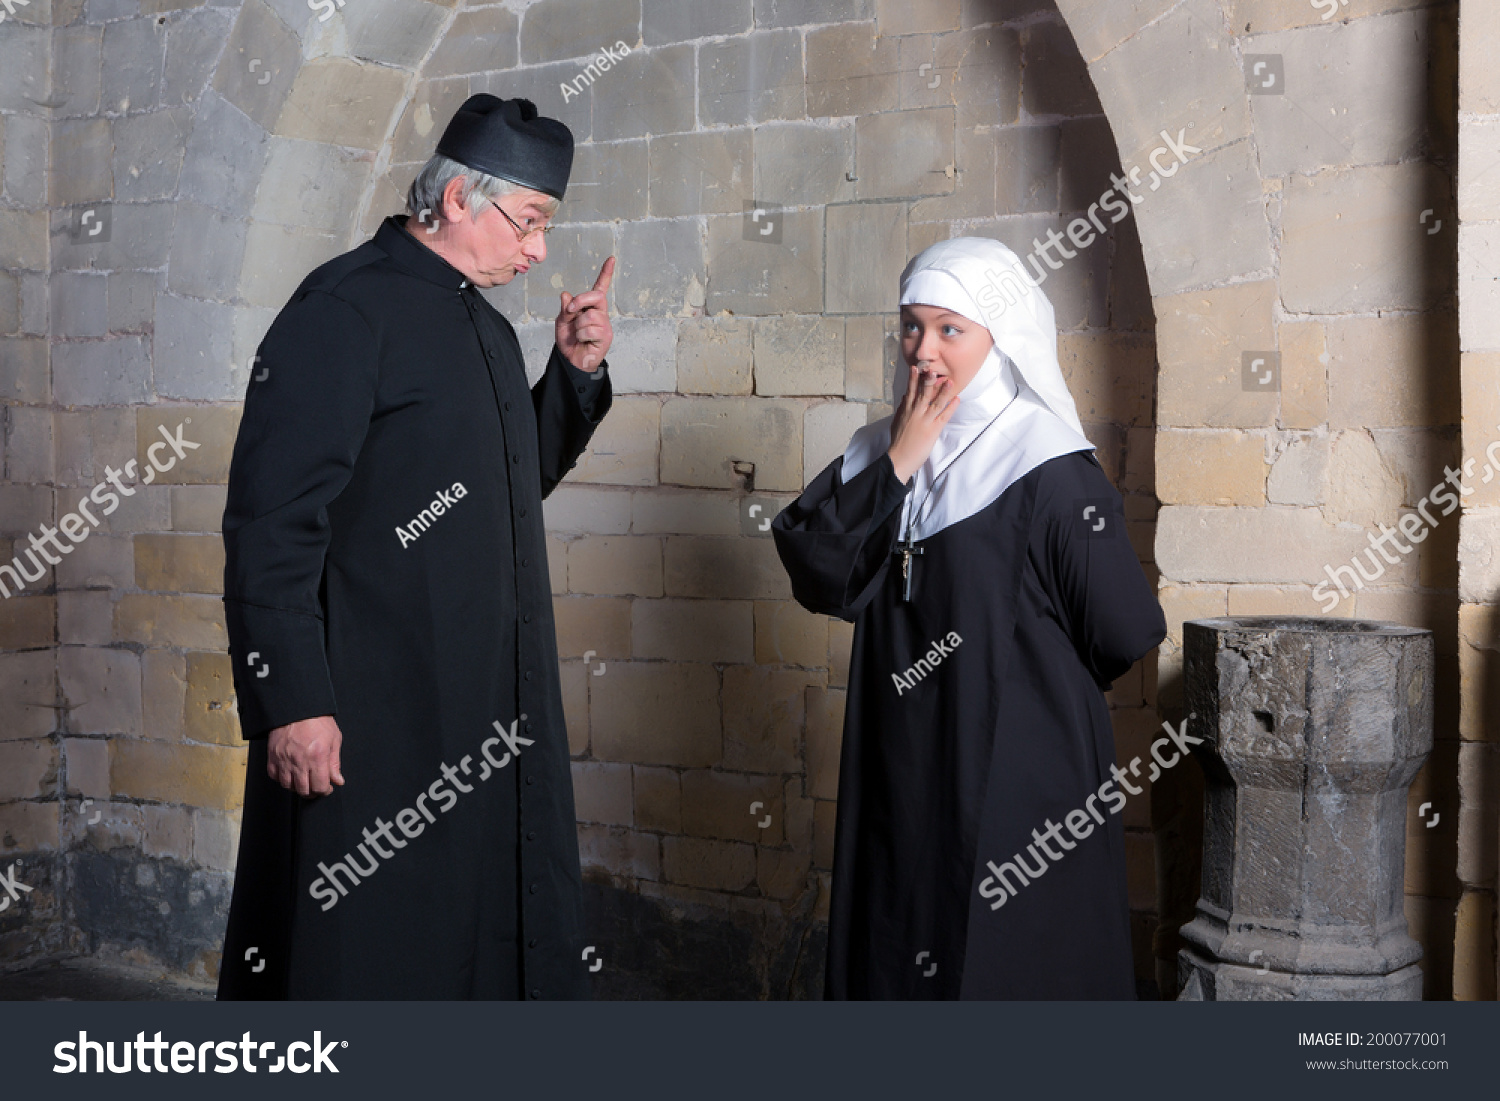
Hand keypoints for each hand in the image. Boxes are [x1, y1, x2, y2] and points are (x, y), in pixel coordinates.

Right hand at [267, 715, 343, 796]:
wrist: (296, 707)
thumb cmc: (317, 720)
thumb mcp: (334, 739)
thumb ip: (335, 763)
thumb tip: (337, 781)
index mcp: (317, 757)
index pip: (319, 787)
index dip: (325, 791)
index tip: (327, 787)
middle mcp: (299, 761)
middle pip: (303, 790)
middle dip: (312, 792)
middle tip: (316, 786)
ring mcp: (283, 760)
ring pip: (288, 786)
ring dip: (297, 787)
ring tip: (304, 780)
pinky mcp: (272, 757)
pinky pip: (275, 777)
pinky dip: (282, 779)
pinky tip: (290, 773)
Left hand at [556, 256, 615, 371]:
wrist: (571, 360)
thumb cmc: (569, 341)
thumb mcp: (562, 321)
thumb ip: (565, 309)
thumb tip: (566, 295)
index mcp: (590, 307)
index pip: (600, 288)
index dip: (605, 274)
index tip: (611, 259)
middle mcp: (600, 313)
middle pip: (596, 297)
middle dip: (580, 301)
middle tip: (570, 311)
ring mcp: (604, 325)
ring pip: (590, 316)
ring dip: (578, 325)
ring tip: (578, 335)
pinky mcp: (605, 337)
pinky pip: (590, 330)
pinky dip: (581, 336)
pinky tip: (584, 341)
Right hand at [887, 362, 956, 481]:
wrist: (899, 458)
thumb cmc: (898, 441)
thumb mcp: (897, 421)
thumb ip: (902, 408)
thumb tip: (906, 396)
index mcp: (906, 410)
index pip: (910, 391)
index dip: (913, 379)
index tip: (916, 367)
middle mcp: (915, 413)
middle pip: (923, 393)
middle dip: (928, 380)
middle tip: (933, 369)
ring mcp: (925, 421)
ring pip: (935, 403)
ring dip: (943, 391)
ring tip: (950, 381)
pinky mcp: (933, 430)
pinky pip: (944, 416)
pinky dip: (951, 407)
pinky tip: (956, 400)